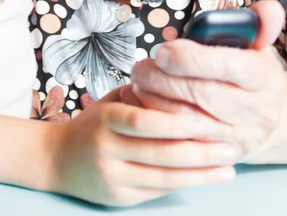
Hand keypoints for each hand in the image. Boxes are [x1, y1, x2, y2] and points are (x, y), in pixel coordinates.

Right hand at [48, 88, 235, 206]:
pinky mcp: (118, 198)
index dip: (179, 124)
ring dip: (201, 174)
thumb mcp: (109, 102)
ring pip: (164, 178)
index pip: (146, 122)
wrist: (54, 160)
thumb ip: (140, 97)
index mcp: (106, 120)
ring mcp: (113, 177)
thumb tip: (183, 87)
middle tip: (232, 146)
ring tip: (229, 167)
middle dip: (201, 152)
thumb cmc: (91, 125)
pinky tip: (205, 178)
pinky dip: (185, 184)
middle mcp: (107, 150)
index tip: (210, 121)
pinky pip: (158, 191)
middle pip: (161, 153)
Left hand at [127, 1, 286, 162]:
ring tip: (139, 83)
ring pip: (187, 121)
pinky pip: (180, 142)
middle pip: (202, 94)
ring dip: (154, 100)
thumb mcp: (258, 47)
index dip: (192, 58)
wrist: (267, 119)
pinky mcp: (218, 155)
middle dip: (164, 78)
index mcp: (264, 78)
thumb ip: (259, 24)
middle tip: (141, 67)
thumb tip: (268, 7)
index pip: (231, 66)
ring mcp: (237, 137)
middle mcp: (255, 111)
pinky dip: (156, 122)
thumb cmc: (252, 75)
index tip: (163, 51)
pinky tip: (143, 105)